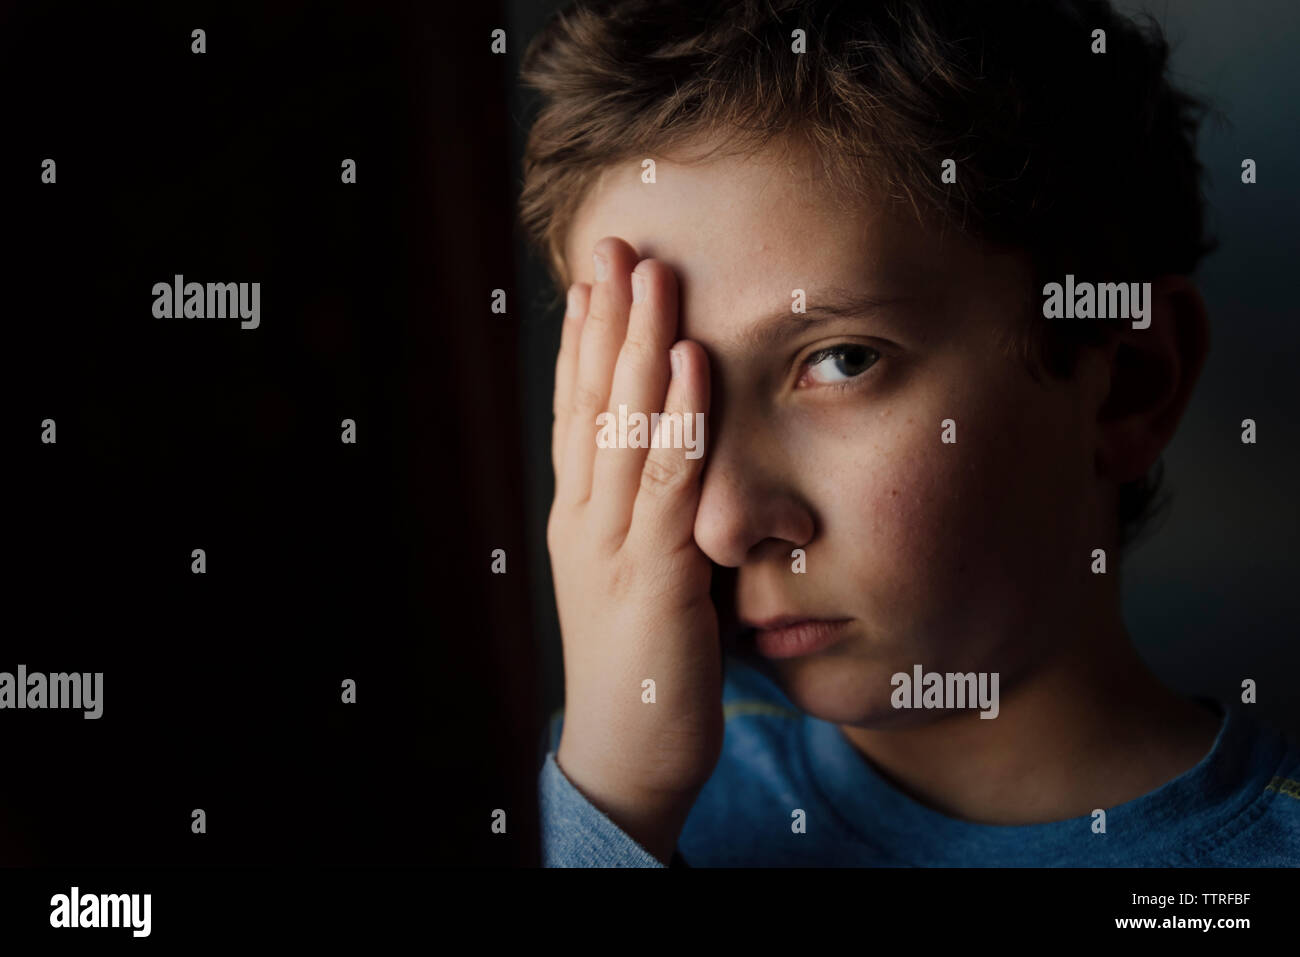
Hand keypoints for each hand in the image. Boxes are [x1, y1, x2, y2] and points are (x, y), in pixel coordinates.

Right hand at [547, 236, 722, 863]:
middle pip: (589, 401)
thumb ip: (651, 518)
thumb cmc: (644, 665)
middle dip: (604, 319)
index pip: (576, 414)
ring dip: (636, 343)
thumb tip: (678, 462)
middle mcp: (586, 520)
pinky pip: (665, 480)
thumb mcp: (639, 575)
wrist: (628, 755)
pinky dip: (675, 415)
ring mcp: (612, 545)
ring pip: (620, 425)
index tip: (593, 280)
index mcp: (581, 519)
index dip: (583, 344)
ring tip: (648, 271)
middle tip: (614, 243)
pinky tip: (687, 360)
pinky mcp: (652, 575)